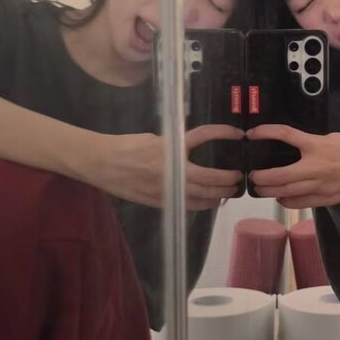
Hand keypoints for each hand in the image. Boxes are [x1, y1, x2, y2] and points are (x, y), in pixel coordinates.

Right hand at [90, 125, 244, 209]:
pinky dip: (204, 204)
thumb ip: (177, 146)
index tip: (238, 134)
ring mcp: (169, 190)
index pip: (205, 136)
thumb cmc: (126, 146)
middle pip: (212, 178)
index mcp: (172, 149)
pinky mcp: (162, 202)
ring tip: (230, 191)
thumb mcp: (156, 138)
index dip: (224, 133)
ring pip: (205, 197)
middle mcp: (174, 172)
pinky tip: (211, 201)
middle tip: (238, 177)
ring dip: (220, 194)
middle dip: (229, 179)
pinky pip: (190, 206)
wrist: (101, 163)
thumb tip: (193, 151)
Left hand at [248, 125, 339, 207]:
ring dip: (269, 191)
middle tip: (253, 175)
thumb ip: (312, 145)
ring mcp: (322, 186)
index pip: (284, 135)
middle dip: (261, 177)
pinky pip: (302, 203)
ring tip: (261, 188)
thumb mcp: (332, 138)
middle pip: (278, 175)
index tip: (252, 134)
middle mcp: (316, 168)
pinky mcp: (329, 199)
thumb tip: (294, 150)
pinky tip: (282, 198)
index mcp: (317, 146)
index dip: (265, 132)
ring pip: (286, 193)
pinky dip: (287, 201)